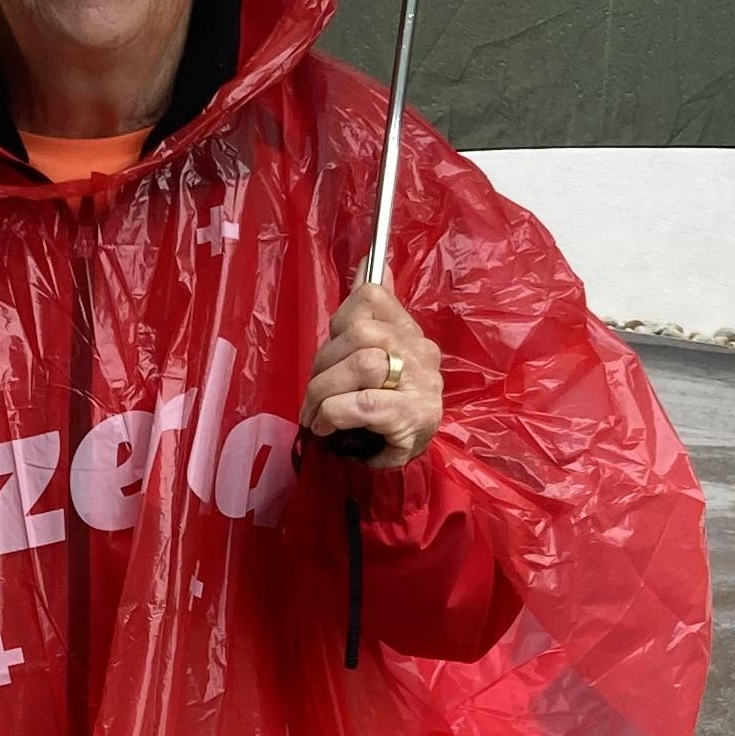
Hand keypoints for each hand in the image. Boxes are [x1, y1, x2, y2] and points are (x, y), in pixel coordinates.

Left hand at [301, 281, 443, 465]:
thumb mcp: (376, 361)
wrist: (405, 473)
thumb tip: (369, 262)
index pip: (373, 296)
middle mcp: (422, 353)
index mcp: (410, 333)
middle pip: (361, 332)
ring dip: (325, 391)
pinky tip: (326, 426)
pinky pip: (363, 404)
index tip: (332, 346)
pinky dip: (334, 413)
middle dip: (323, 363)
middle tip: (312, 395)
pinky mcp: (413, 418)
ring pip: (363, 364)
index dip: (341, 317)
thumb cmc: (382, 416)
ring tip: (316, 415)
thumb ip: (369, 315)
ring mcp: (422, 386)